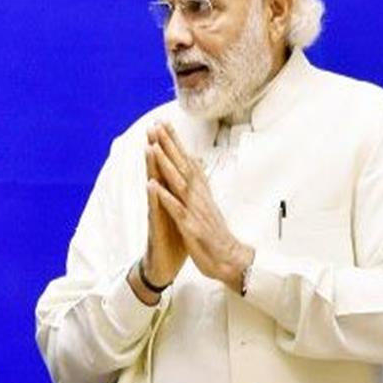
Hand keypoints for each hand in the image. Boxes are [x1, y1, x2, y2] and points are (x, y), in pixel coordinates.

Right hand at [128, 125, 188, 304]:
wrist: (163, 266)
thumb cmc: (172, 240)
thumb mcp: (179, 213)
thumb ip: (179, 194)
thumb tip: (186, 176)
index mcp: (169, 196)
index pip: (167, 167)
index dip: (167, 147)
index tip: (166, 126)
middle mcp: (160, 201)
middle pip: (158, 170)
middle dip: (156, 148)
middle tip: (153, 127)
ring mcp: (157, 213)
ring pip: (154, 186)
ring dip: (151, 167)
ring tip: (149, 147)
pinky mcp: (156, 228)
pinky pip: (155, 211)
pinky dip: (154, 197)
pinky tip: (150, 184)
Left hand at [149, 122, 253, 292]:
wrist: (229, 260)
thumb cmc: (215, 233)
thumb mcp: (206, 203)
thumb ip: (198, 182)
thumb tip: (194, 162)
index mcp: (200, 190)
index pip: (186, 160)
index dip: (174, 141)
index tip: (163, 122)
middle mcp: (198, 196)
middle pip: (182, 165)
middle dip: (168, 144)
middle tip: (156, 125)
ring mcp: (194, 210)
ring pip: (178, 183)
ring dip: (165, 164)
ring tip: (154, 147)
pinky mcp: (190, 226)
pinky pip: (176, 210)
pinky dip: (165, 197)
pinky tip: (153, 186)